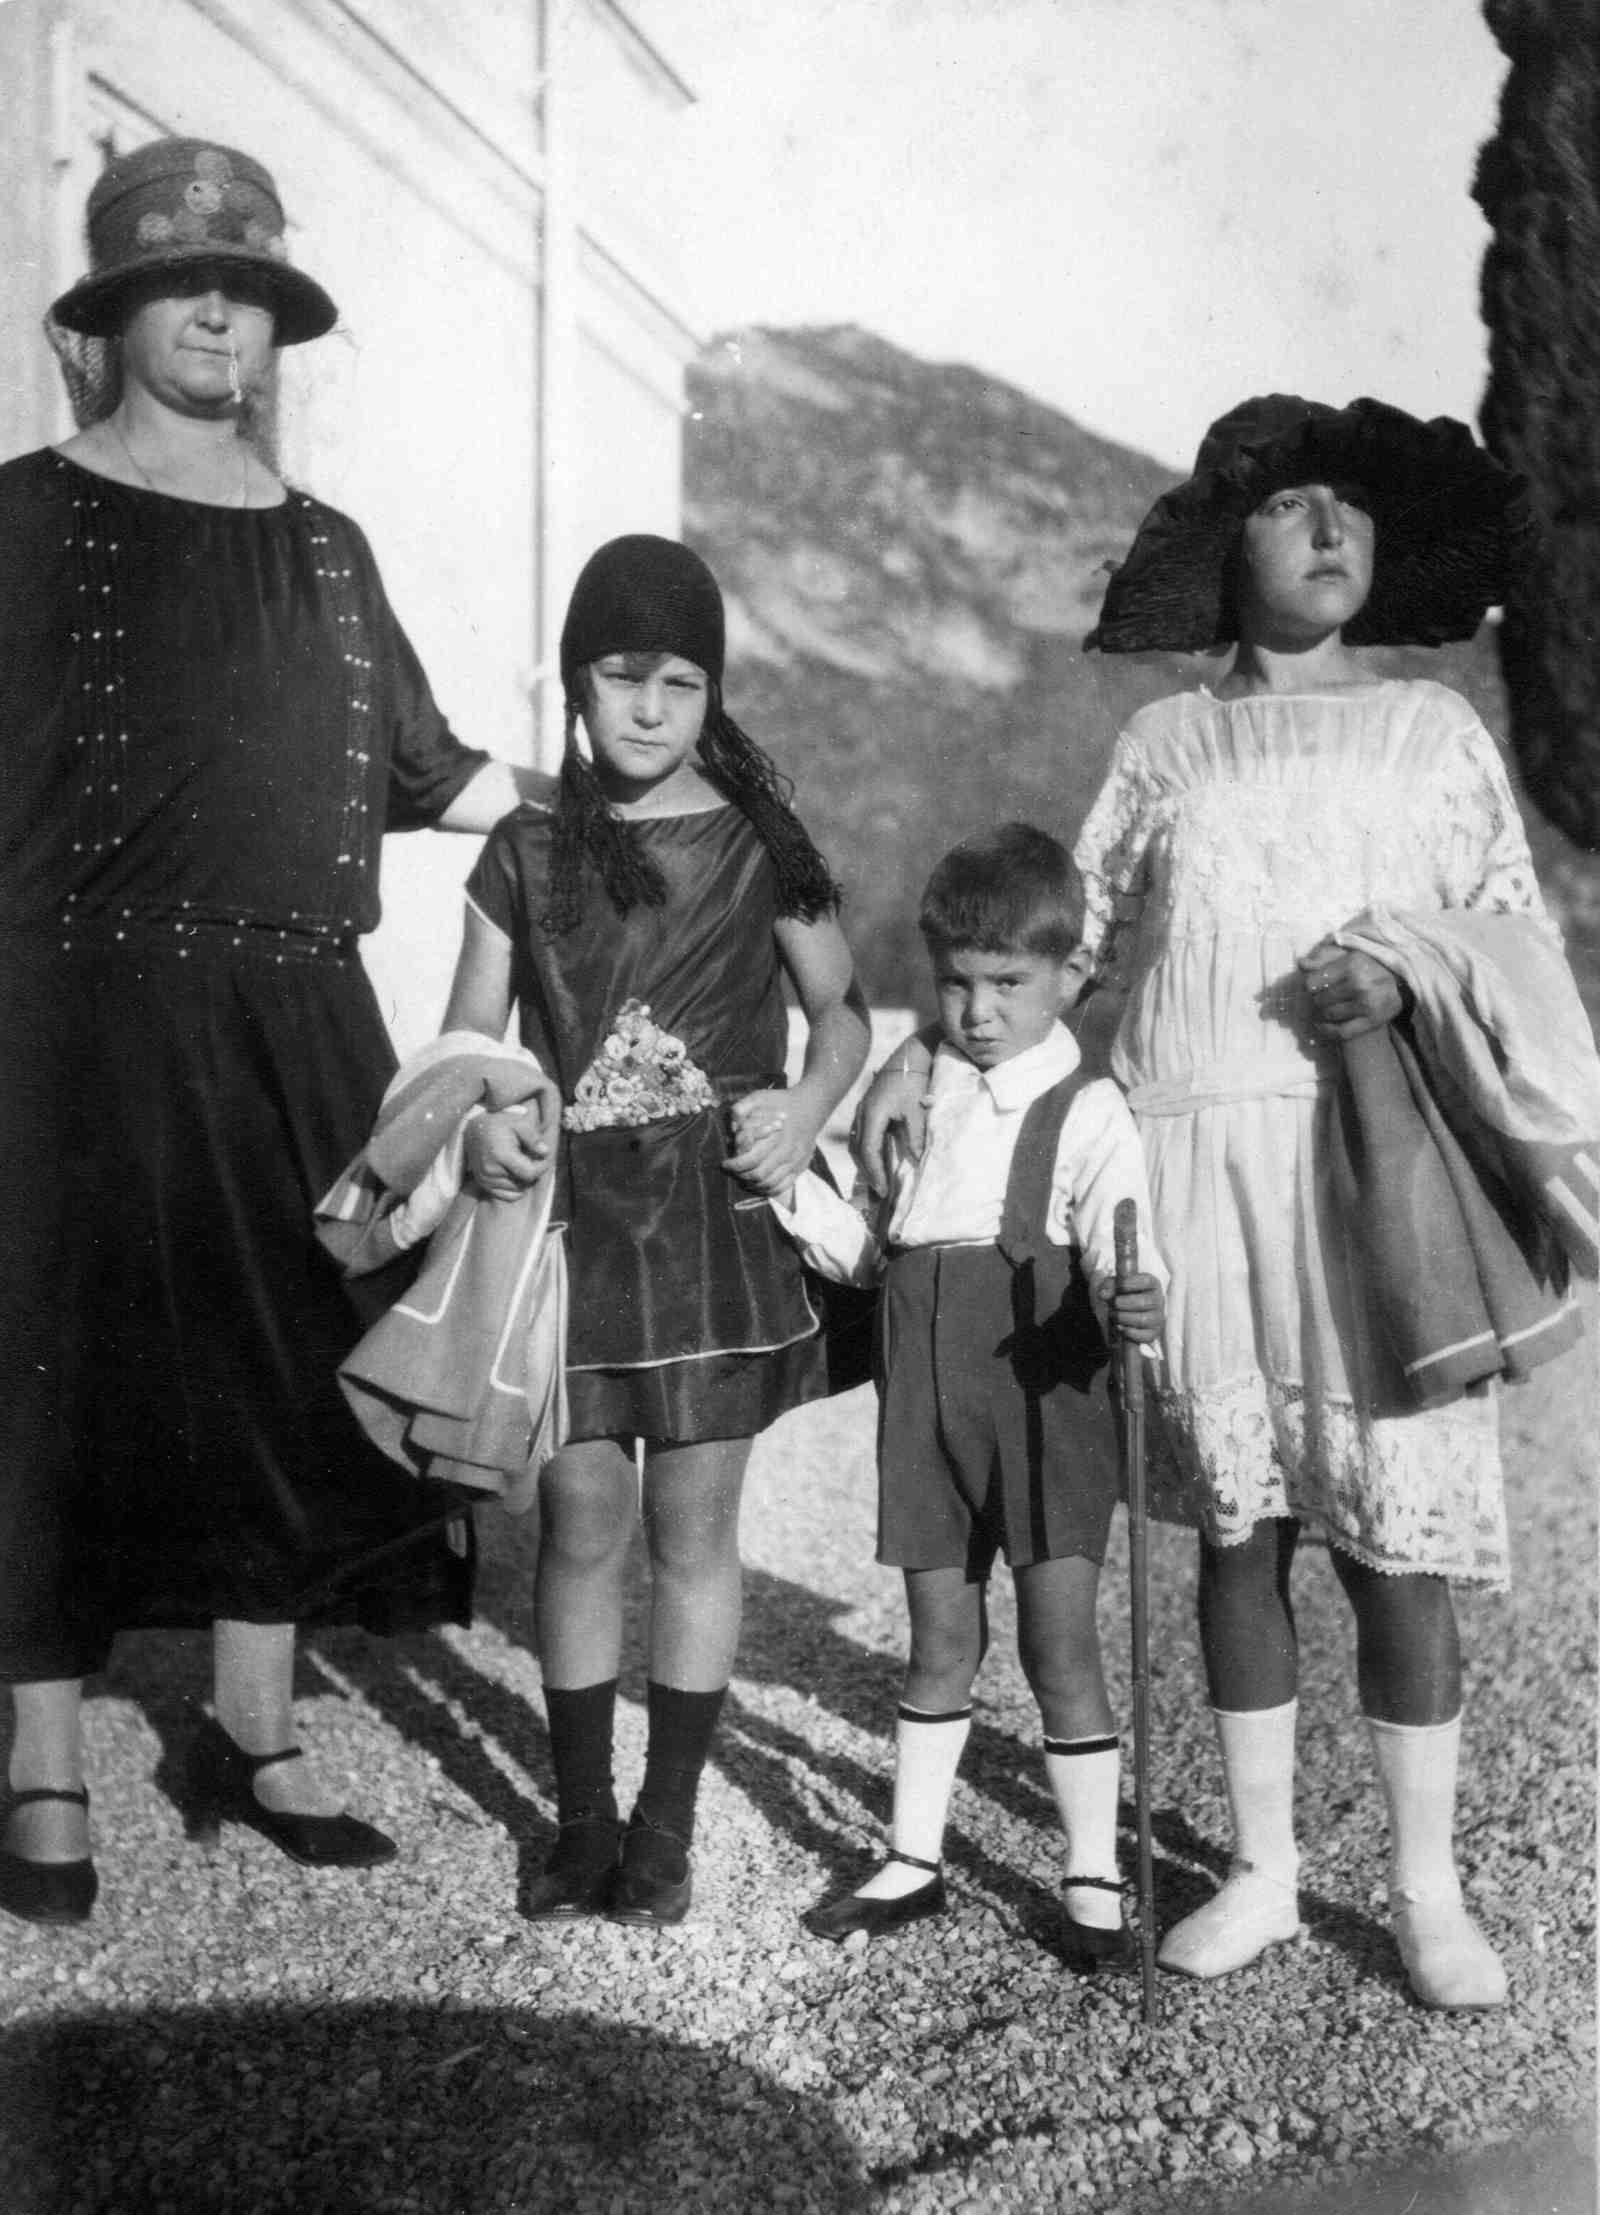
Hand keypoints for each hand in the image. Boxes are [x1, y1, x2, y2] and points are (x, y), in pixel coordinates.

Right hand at [464, 1099, 554, 1198]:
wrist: (472, 1131)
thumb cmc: (499, 1126)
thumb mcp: (518, 1124)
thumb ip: (533, 1138)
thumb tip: (546, 1153)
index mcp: (501, 1154)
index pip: (530, 1174)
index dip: (542, 1167)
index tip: (544, 1157)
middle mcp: (491, 1170)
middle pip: (525, 1182)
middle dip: (533, 1171)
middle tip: (531, 1156)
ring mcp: (486, 1179)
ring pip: (518, 1189)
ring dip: (524, 1179)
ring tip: (519, 1162)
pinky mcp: (484, 1184)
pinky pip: (508, 1196)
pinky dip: (516, 1188)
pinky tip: (515, 1174)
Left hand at [723, 1088, 823, 1197]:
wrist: (810, 1106)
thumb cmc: (781, 1101)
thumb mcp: (760, 1096)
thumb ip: (743, 1108)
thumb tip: (731, 1124)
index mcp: (777, 1137)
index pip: (751, 1161)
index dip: (734, 1165)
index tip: (724, 1163)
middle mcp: (788, 1152)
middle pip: (759, 1176)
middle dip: (740, 1176)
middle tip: (731, 1172)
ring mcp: (796, 1161)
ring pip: (770, 1184)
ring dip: (752, 1185)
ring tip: (741, 1179)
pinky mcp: (801, 1167)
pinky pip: (783, 1186)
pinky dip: (768, 1190)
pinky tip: (757, 1185)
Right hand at [851, 1067, 928, 1196]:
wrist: (908, 1056)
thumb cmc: (913, 1080)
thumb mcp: (917, 1108)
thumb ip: (915, 1135)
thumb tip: (916, 1160)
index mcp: (873, 1114)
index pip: (869, 1150)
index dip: (875, 1172)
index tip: (883, 1190)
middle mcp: (862, 1113)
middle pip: (858, 1150)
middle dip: (867, 1172)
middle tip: (879, 1192)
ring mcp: (862, 1110)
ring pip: (856, 1143)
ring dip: (865, 1163)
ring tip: (877, 1180)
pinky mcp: (866, 1108)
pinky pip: (861, 1135)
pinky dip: (866, 1151)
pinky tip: (876, 1159)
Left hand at [1101, 1270, 1163, 1343]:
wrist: (1120, 1315)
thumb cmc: (1120, 1296)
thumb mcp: (1113, 1286)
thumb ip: (1108, 1286)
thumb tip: (1103, 1293)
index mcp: (1151, 1284)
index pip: (1147, 1281)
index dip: (1131, 1283)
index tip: (1119, 1286)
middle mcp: (1157, 1300)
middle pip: (1144, 1302)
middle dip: (1123, 1303)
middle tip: (1114, 1303)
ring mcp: (1156, 1318)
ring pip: (1143, 1320)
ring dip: (1123, 1318)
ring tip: (1114, 1315)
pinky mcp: (1153, 1333)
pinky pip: (1145, 1336)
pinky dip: (1129, 1333)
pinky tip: (1120, 1327)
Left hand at [1299, 940, 1404, 1038]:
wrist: (1402, 982)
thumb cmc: (1369, 966)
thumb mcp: (1348, 955)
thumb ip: (1323, 958)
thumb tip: (1301, 964)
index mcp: (1352, 964)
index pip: (1312, 983)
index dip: (1311, 985)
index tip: (1316, 985)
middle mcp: (1360, 984)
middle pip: (1319, 999)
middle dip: (1318, 999)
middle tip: (1324, 997)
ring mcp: (1367, 1004)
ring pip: (1328, 1015)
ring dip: (1323, 1013)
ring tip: (1327, 1007)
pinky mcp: (1373, 1021)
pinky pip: (1340, 1032)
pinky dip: (1327, 1030)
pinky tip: (1323, 1025)